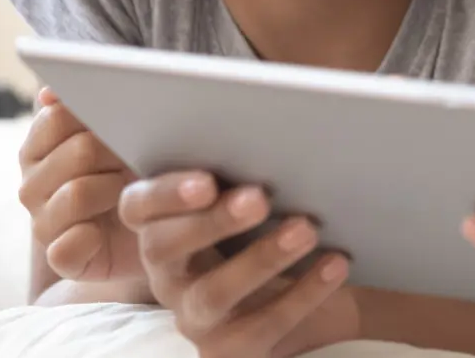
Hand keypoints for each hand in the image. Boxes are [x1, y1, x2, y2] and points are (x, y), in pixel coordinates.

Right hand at [19, 87, 142, 282]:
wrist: (163, 230)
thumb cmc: (141, 172)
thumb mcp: (128, 134)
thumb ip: (97, 107)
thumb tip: (51, 90)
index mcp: (41, 146)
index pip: (56, 117)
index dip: (100, 116)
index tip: (132, 119)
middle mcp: (33, 184)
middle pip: (78, 152)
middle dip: (122, 152)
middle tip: (148, 157)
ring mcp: (43, 222)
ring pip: (77, 194)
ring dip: (117, 190)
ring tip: (139, 190)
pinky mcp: (62, 258)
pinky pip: (67, 247)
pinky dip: (97, 238)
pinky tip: (119, 229)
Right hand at [118, 173, 355, 357]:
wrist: (313, 292)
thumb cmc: (269, 231)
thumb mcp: (251, 204)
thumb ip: (245, 177)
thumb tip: (277, 138)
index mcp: (162, 227)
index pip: (140, 207)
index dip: (166, 194)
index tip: (207, 181)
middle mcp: (167, 274)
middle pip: (164, 247)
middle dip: (213, 222)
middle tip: (259, 198)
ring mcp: (194, 316)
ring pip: (213, 293)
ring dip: (261, 259)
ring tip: (306, 229)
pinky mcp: (229, 349)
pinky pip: (261, 327)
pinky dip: (302, 294)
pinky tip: (334, 265)